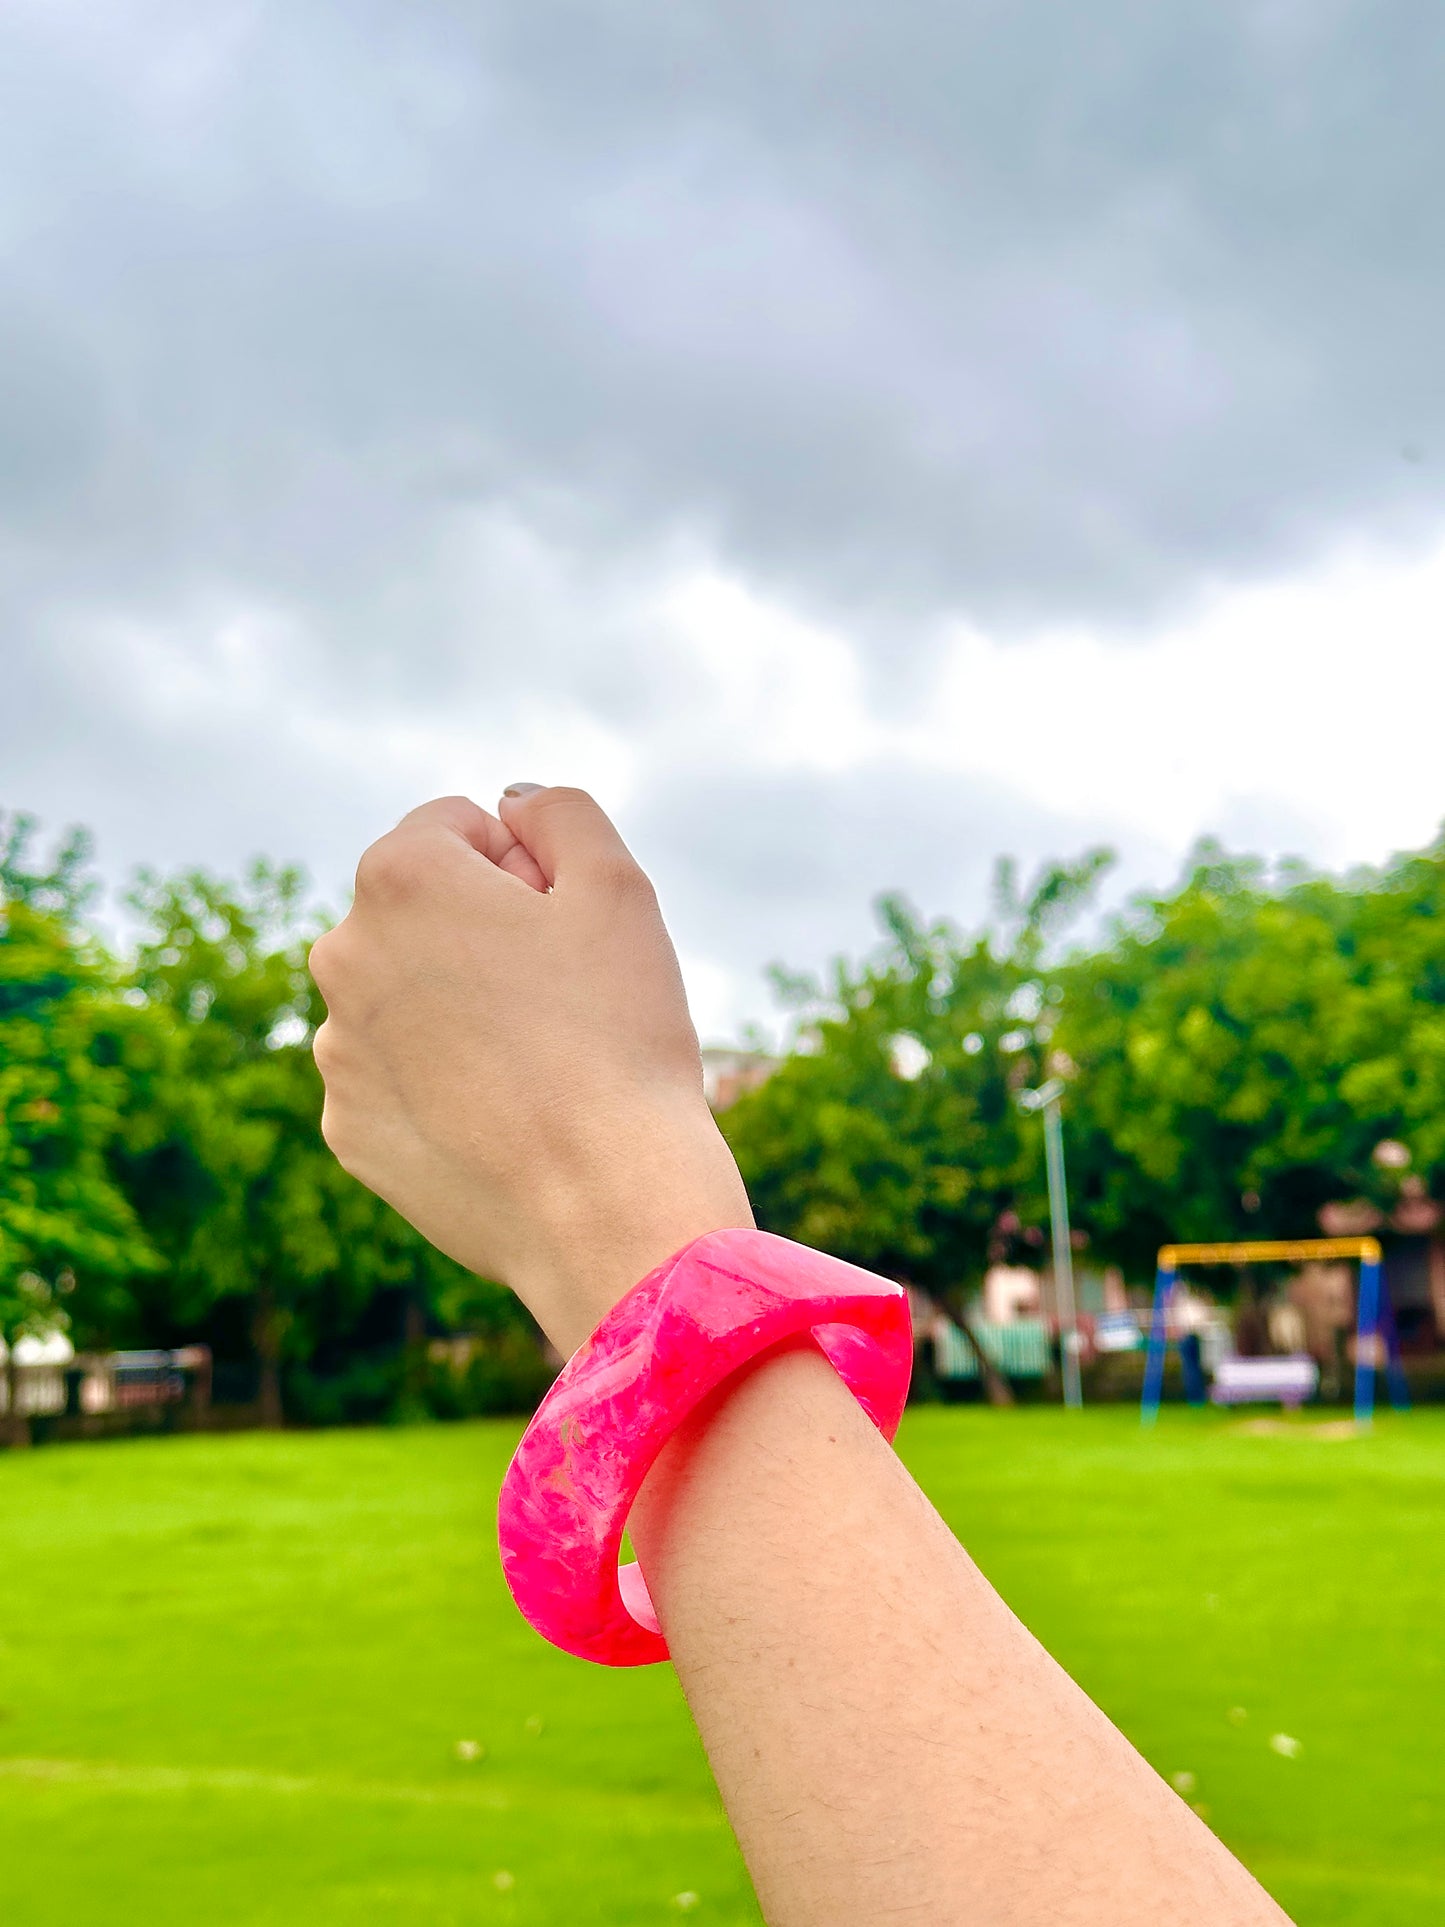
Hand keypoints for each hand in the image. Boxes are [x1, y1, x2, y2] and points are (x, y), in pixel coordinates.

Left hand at [309, 786, 752, 1352]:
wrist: (603, 1202)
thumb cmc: (618, 1035)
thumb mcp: (620, 886)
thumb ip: (560, 813)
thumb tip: (509, 804)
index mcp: (399, 877)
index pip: (458, 828)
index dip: (527, 869)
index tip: (565, 933)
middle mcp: (341, 955)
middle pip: (422, 912)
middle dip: (480, 934)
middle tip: (558, 1000)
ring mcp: (337, 1049)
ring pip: (407, 998)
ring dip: (456, 1010)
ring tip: (535, 1067)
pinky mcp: (347, 1129)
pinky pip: (397, 1079)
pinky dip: (441, 1085)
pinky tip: (503, 1118)